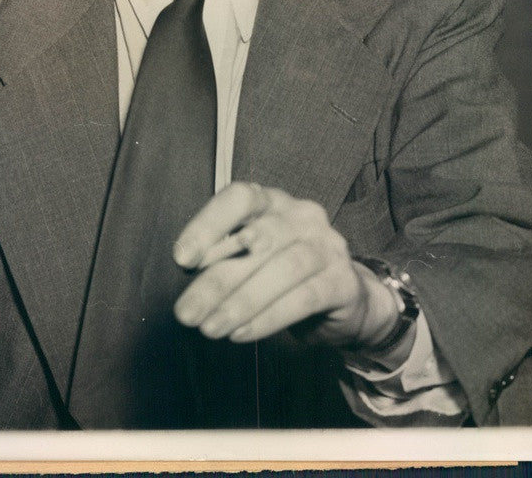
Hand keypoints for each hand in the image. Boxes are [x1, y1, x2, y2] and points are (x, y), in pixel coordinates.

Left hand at [172, 181, 401, 353]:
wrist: (348, 301)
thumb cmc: (286, 278)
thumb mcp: (253, 261)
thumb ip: (224, 259)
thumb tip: (186, 275)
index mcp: (274, 202)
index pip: (240, 197)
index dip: (209, 224)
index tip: (182, 259)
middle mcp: (303, 215)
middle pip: (256, 239)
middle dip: (216, 280)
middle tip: (187, 314)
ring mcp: (328, 245)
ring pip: (282, 268)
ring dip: (241, 302)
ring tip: (211, 328)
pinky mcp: (344, 281)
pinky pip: (304, 297)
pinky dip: (269, 318)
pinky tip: (242, 334)